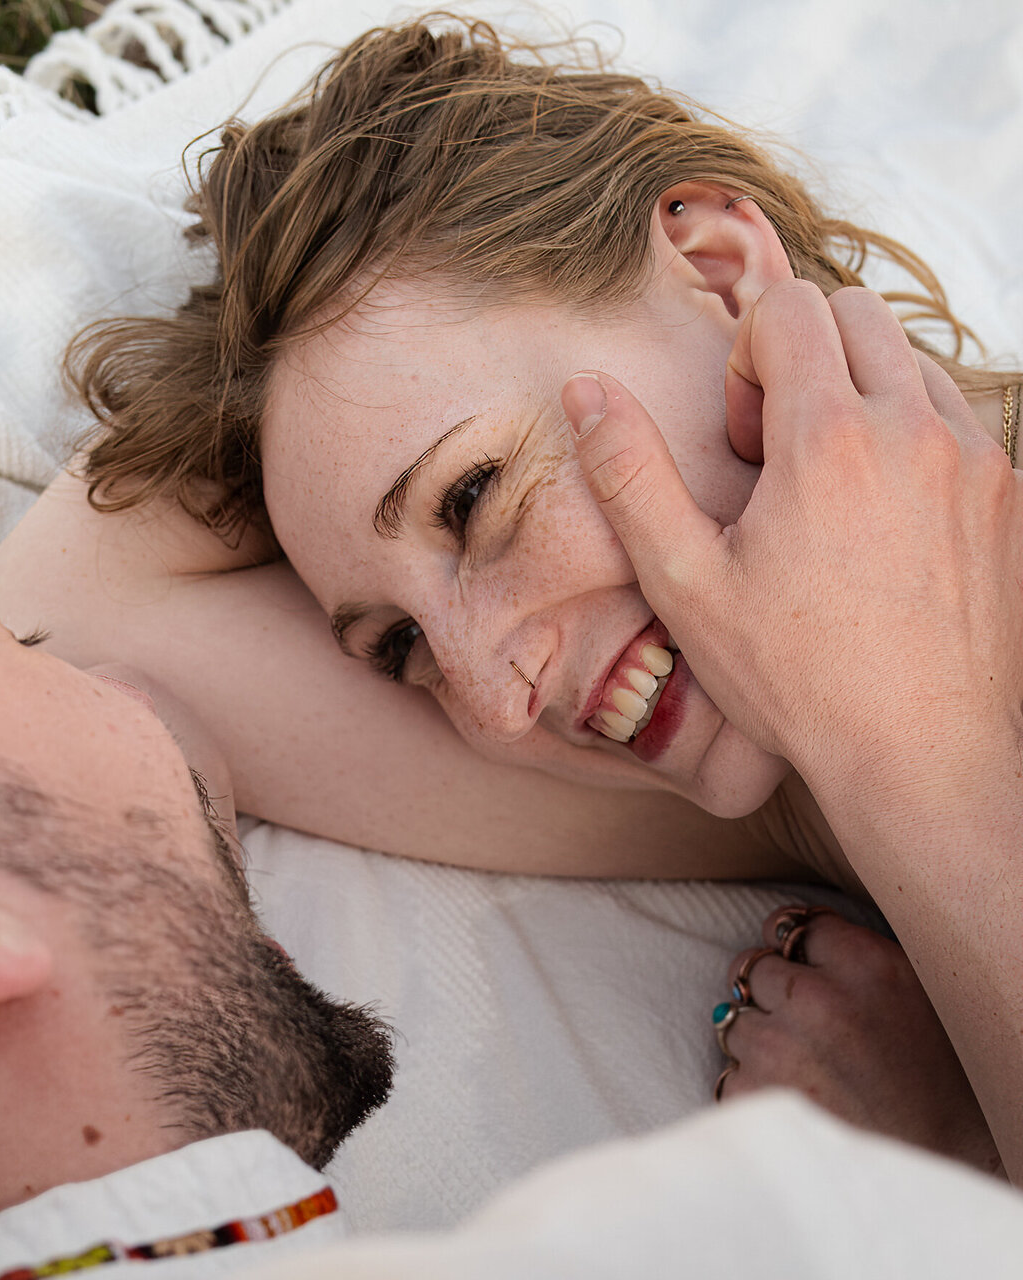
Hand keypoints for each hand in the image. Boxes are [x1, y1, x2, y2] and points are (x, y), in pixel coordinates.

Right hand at [562, 282, 1022, 801]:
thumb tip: (585, 390)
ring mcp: (979, 462)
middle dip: (805, 361)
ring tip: (832, 496)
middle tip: (780, 459)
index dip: (746, 358)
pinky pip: (961, 423)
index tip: (743, 440)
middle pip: (857, 314)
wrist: (921, 755)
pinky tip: (882, 526)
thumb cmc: (795, 677)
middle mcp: (918, 430)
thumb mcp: (684, 581)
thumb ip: (629, 473)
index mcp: (830, 437)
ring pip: (914, 364)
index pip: (790, 305)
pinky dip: (914, 443)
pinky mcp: (1014, 499)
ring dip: (863, 399)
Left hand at [716, 906, 1000, 1176]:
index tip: (811, 973)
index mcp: (868, 967)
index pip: (795, 926)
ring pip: (732, 1017)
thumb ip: (857, 961)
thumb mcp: (917, 998)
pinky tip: (796, 1102)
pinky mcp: (755, 1094)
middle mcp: (819, 1000)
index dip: (800, 953)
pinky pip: (730, 1072)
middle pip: (753, 966)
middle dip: (770, 993)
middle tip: (807, 1028)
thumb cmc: (941, 1085)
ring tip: (803, 1070)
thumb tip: (798, 935)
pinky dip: (752, 1086)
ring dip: (757, 1039)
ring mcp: (781, 1047)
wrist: (946, 1171)